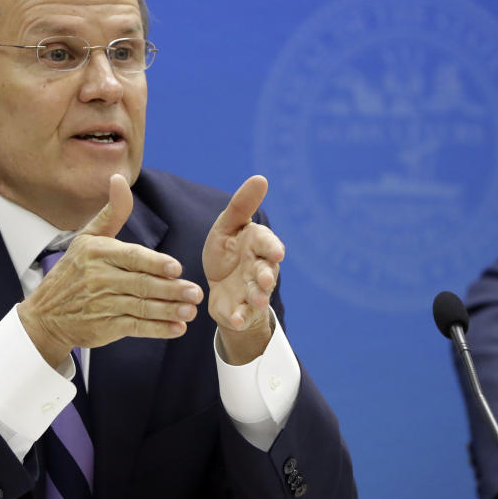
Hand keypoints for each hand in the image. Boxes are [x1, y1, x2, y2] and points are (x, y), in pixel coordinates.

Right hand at [17, 174, 203, 367]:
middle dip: (170, 289)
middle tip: (196, 292)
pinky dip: (157, 329)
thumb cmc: (72, 272)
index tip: (177, 268)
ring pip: (141, 306)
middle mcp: (98, 278)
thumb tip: (119, 179)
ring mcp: (101, 304)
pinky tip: (176, 328)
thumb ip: (112, 212)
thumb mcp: (87, 238)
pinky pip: (135, 327)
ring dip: (169, 310)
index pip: (131, 257)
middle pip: (141, 283)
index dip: (155, 263)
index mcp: (97, 253)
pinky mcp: (104, 327)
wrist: (46, 315)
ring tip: (191, 311)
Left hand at [202, 176, 284, 362]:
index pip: (267, 244)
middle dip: (266, 275)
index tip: (276, 252)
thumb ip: (241, 206)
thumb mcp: (228, 226)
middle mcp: (259, 269)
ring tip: (256, 300)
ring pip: (257, 295)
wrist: (221, 287)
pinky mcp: (239, 310)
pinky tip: (233, 320)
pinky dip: (239, 318)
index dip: (271, 248)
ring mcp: (251, 292)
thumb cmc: (227, 251)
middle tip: (265, 278)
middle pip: (266, 272)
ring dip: (257, 298)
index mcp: (256, 246)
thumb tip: (260, 178)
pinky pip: (241, 315)